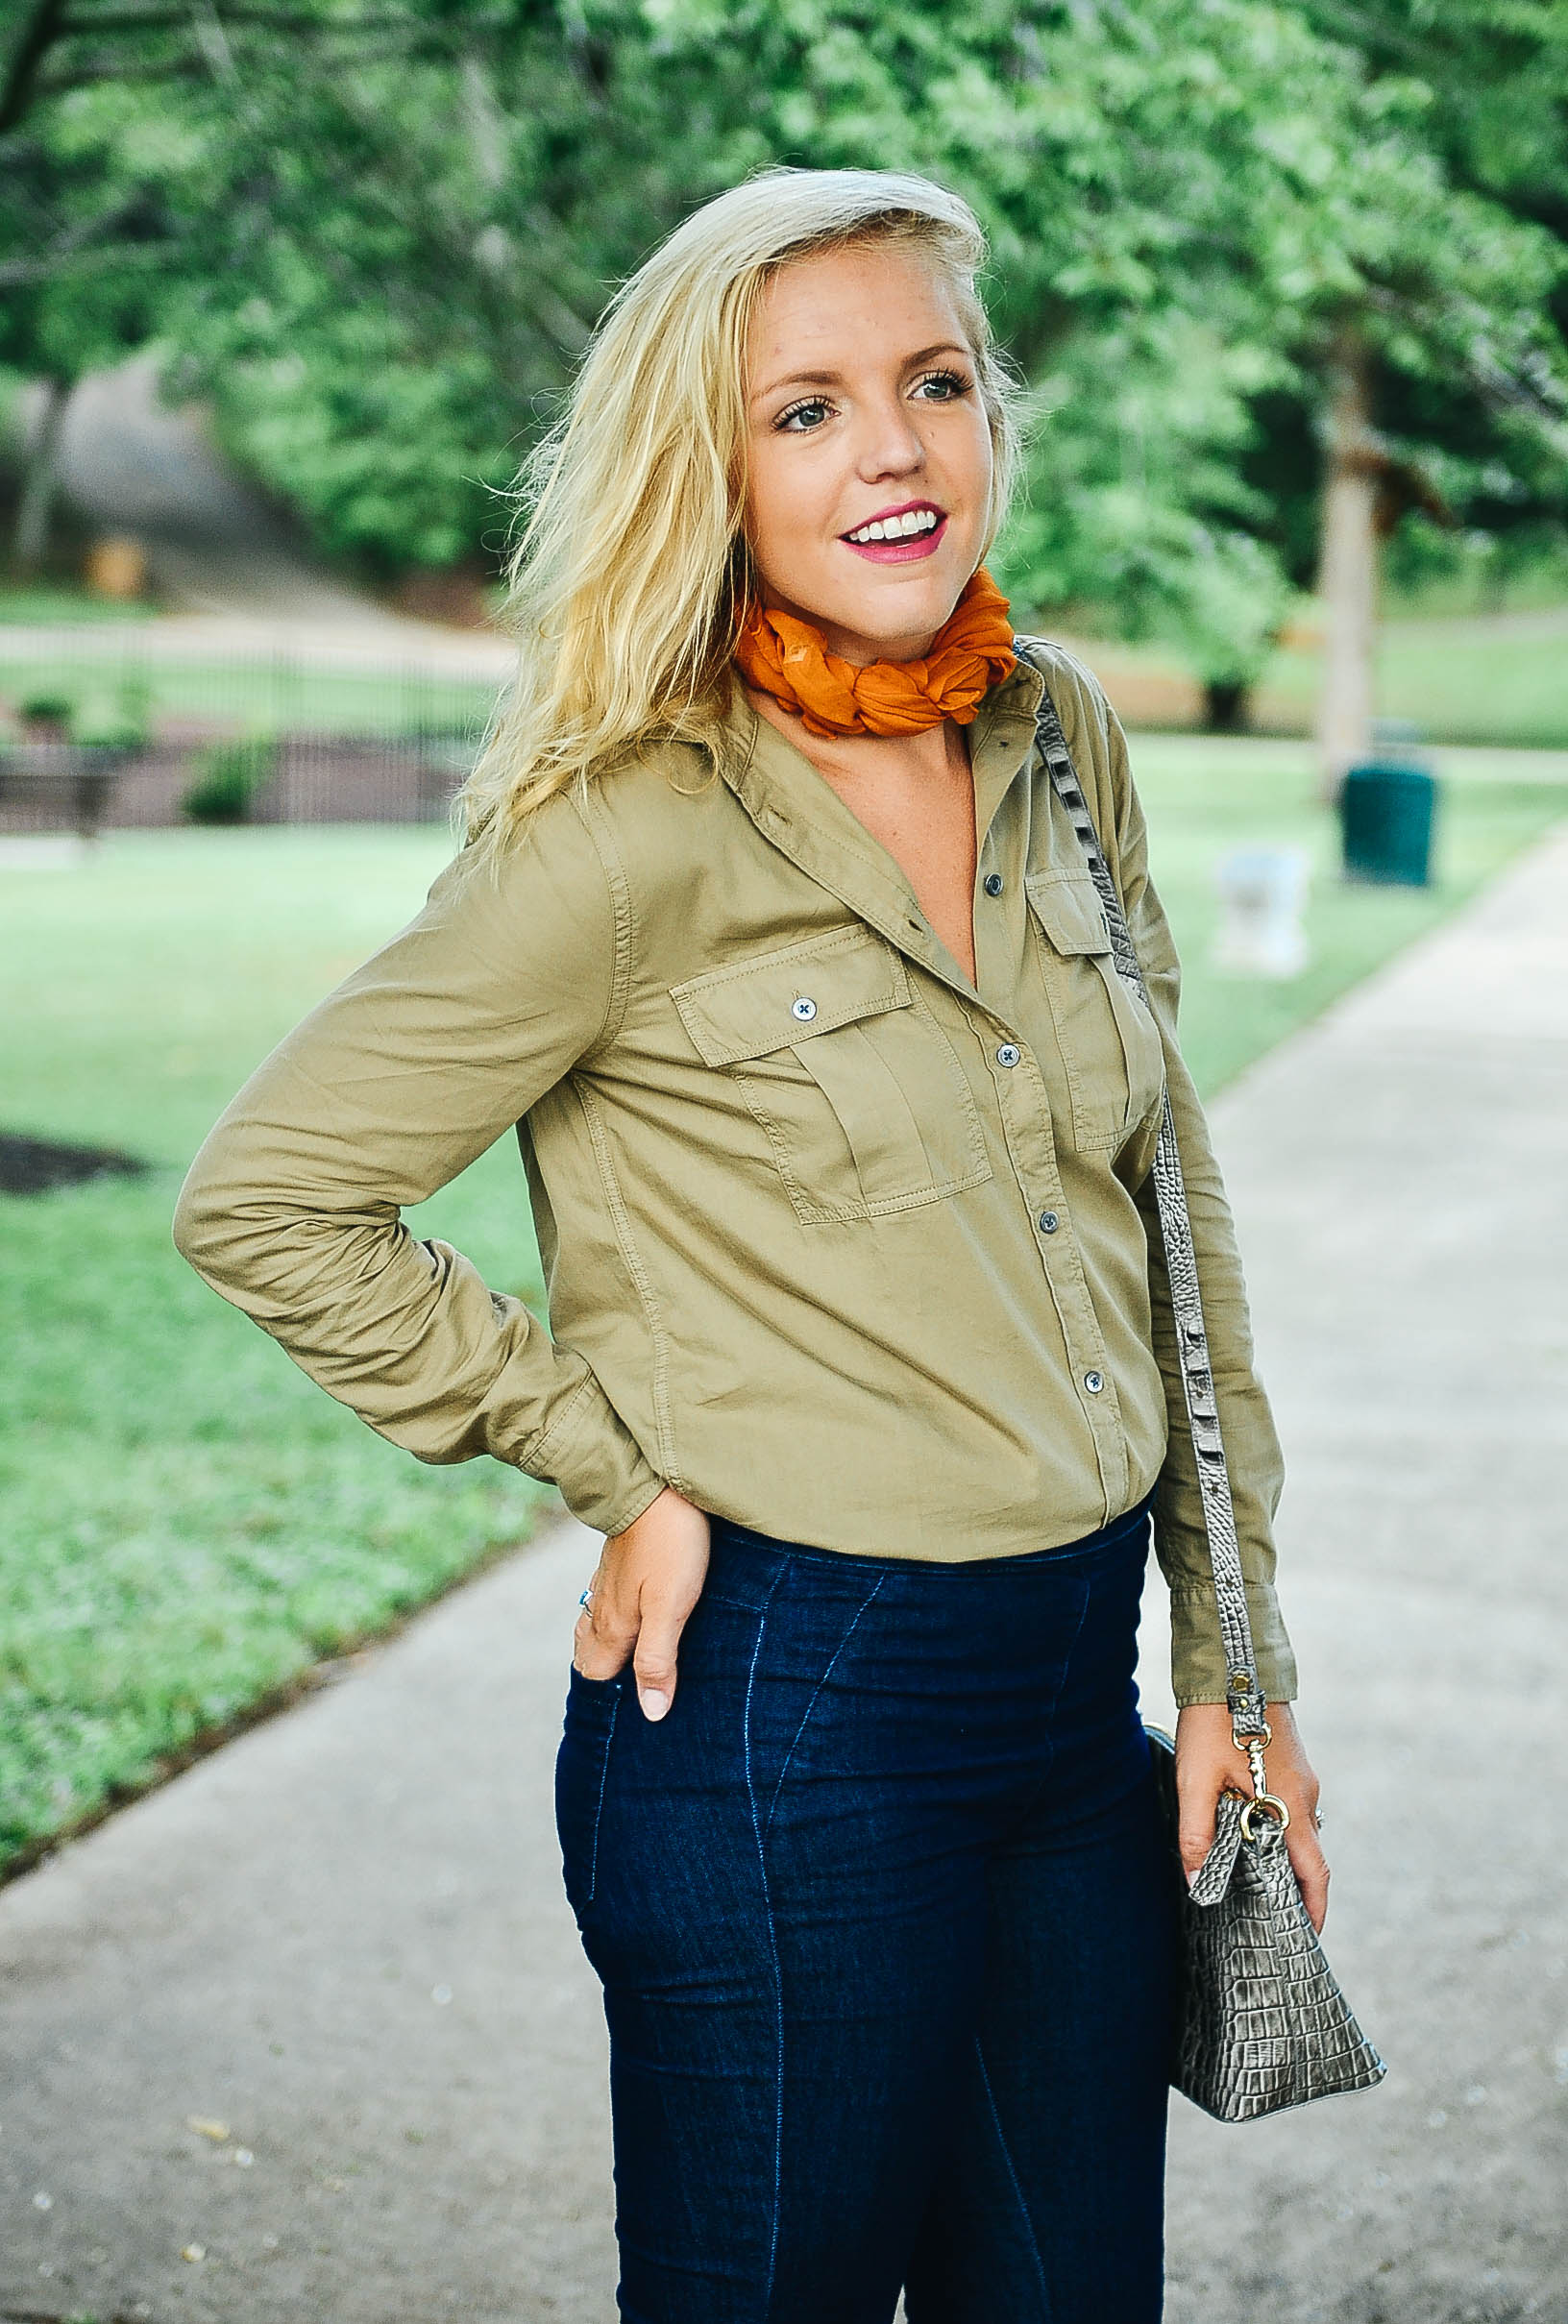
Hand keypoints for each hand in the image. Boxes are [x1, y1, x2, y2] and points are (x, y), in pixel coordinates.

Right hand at [573, 1486, 709, 1721]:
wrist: (657, 1484)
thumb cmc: (672, 1545)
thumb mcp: (671, 1607)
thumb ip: (657, 1659)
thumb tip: (652, 1712)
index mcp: (614, 1624)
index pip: (594, 1674)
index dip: (611, 1694)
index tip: (637, 1704)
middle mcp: (604, 1606)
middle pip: (591, 1653)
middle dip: (606, 1674)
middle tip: (635, 1688)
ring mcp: (609, 1581)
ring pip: (598, 1626)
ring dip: (612, 1646)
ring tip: (635, 1661)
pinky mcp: (620, 1562)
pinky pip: (609, 1600)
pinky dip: (618, 1618)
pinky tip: (638, 1615)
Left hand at [1173, 1701, 1328, 1931]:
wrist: (1230, 1663)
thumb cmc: (1214, 1719)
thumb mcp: (1197, 1779)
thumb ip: (1196, 1833)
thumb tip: (1195, 1883)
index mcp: (1292, 1802)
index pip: (1314, 1871)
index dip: (1313, 1909)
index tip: (1307, 1938)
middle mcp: (1306, 1793)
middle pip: (1307, 1855)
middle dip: (1293, 1889)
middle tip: (1270, 1918)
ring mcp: (1301, 1776)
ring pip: (1297, 1830)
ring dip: (1282, 1857)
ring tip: (1253, 1882)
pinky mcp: (1289, 1763)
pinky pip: (1290, 1808)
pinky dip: (1276, 1830)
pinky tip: (1247, 1834)